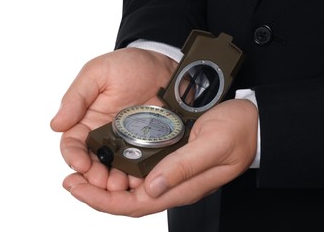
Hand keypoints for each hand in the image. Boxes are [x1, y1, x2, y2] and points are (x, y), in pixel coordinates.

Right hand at [50, 47, 176, 183]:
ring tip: (120, 187)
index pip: (73, 145)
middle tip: (103, 182)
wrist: (165, 66)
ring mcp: (127, 145)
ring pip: (115, 171)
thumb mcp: (98, 73)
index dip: (73, 157)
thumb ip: (76, 97)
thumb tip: (55, 124)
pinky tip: (141, 181)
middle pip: (93, 165)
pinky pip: (140, 166)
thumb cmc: (128, 65)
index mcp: (87, 121)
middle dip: (94, 177)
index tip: (80, 164)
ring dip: (115, 182)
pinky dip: (138, 177)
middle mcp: (104, 137)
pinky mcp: (148, 147)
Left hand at [62, 98, 257, 216]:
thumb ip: (183, 167)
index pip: (136, 204)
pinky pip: (143, 170)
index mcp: (183, 186)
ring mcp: (173, 172)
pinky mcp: (173, 158)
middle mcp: (174, 183)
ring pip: (133, 186)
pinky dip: (122, 168)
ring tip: (83, 171)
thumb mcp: (213, 145)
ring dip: (107, 182)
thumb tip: (151, 188)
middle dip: (97, 194)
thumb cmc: (238, 131)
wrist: (253, 121)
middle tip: (70, 181)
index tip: (77, 189)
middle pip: (129, 199)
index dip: (103, 200)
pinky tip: (110, 157)